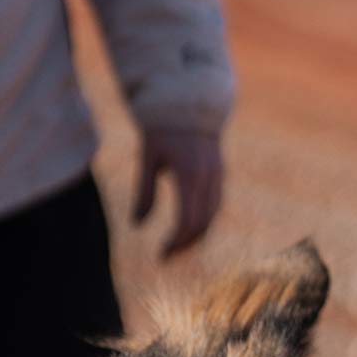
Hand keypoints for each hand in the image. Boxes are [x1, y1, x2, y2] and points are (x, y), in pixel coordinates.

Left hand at [133, 128, 223, 255]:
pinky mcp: (220, 174)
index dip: (175, 242)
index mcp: (189, 173)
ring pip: (211, 217)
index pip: (187, 220)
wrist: (188, 101)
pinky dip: (202, 222)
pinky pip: (215, 206)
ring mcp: (218, 176)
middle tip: (166, 255)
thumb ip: (144, 191)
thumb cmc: (161, 127)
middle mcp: (208, 177)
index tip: (160, 254)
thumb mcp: (148, 157)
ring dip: (195, 236)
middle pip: (202, 224)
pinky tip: (187, 230)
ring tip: (175, 246)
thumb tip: (136, 224)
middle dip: (184, 244)